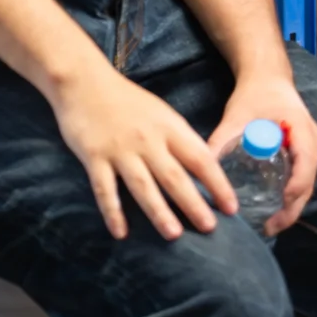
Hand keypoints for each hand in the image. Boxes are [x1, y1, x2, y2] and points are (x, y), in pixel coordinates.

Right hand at [49, 59, 234, 239]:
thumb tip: (202, 167)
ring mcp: (120, 150)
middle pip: (175, 176)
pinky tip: (120, 232)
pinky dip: (113, 212)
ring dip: (159, 211)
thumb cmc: (127, 101)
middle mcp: (148, 140)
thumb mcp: (160, 114)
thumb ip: (177, 140)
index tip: (231, 206)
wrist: (85, 83)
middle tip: (210, 227)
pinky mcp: (94, 157)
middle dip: (194, 203)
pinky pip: (105, 189)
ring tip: (174, 234)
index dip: (218, 184)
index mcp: (169, 127)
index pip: (200, 158)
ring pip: (143, 185)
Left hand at [211, 69, 316, 235]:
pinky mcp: (308, 152)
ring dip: (293, 205)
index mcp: (301, 128)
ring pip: (309, 182)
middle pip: (309, 180)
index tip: (279, 206)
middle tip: (270, 228)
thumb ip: (219, 143)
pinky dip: (293, 194)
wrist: (267, 79)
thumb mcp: (235, 117)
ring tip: (271, 224)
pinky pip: (305, 177)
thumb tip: (198, 175)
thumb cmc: (254, 96)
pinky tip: (275, 207)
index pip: (305, 163)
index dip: (295, 187)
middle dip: (292, 208)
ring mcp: (314, 146)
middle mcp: (314, 140)